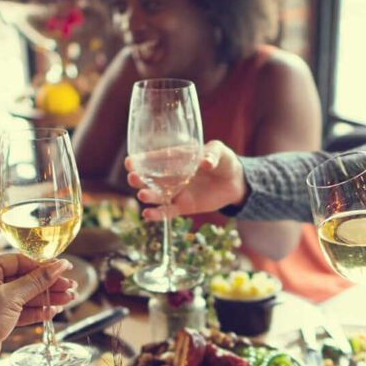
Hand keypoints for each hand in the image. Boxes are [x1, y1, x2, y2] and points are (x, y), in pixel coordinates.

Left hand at [0, 254, 76, 365]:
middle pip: (23, 278)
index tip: (64, 268)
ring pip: (24, 295)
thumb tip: (58, 266)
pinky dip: (35, 310)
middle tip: (71, 286)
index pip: (18, 261)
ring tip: (69, 298)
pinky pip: (19, 309)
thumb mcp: (12, 297)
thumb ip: (37, 281)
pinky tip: (54, 311)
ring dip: (46, 298)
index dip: (43, 265)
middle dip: (48, 284)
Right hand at [126, 140, 246, 220]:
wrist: (235, 181)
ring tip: (142, 195)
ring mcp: (176, 192)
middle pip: (149, 178)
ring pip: (157, 196)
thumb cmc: (224, 161)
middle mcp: (171, 176)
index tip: (130, 161)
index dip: (140, 160)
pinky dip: (157, 214)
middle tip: (133, 177)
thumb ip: (211, 154)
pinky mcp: (183, 206)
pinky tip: (147, 214)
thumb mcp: (219, 150)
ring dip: (148, 196)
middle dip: (139, 179)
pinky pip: (168, 212)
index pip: (154, 159)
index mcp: (175, 159)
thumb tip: (205, 163)